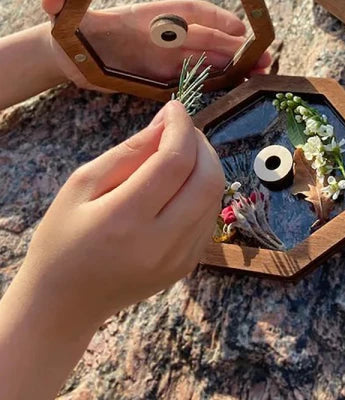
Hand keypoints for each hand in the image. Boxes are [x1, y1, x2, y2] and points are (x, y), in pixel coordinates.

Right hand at [0, 100, 223, 398]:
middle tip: (181, 129)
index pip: (174, 162)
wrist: (64, 304)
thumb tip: (168, 121)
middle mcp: (161, 244)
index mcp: (125, 221)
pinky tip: (180, 184)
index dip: (181, 127)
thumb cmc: (63, 238)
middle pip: (207, 179)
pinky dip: (203, 189)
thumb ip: (130, 151)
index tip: (175, 107)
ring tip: (180, 152)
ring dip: (206, 164)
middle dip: (201, 144)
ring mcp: (180, 259)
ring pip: (214, 196)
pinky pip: (209, 215)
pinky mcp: (188, 265)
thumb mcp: (82, 184)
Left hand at [42, 0, 271, 90]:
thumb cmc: (70, 31)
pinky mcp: (166, 75)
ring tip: (262, 70)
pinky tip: (239, 84)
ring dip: (236, 63)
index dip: (213, 18)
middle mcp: (165, 35)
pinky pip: (198, 76)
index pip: (187, 12)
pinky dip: (220, 79)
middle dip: (236, 46)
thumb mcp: (61, 15)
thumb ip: (59, 1)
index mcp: (148, 17)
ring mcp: (168, 56)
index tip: (237, 27)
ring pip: (209, 57)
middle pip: (208, 37)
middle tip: (263, 56)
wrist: (69, 54)